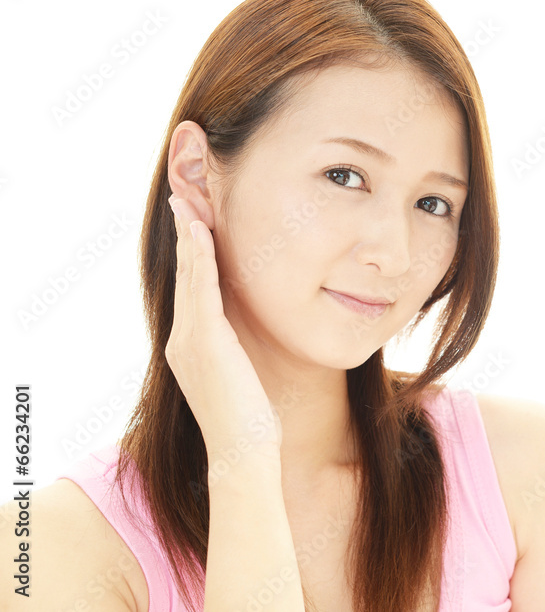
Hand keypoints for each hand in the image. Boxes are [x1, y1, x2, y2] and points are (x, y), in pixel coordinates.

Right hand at [165, 194, 281, 458]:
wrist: (245, 453)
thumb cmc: (253, 422)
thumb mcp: (244, 377)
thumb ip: (240, 351)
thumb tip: (253, 336)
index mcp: (192, 347)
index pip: (193, 289)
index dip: (193, 254)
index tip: (196, 222)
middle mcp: (182, 340)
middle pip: (185, 276)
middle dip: (186, 237)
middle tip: (184, 199)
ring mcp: (189, 340)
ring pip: (189, 276)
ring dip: (189, 237)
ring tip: (188, 203)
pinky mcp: (203, 342)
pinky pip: (200, 289)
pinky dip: (200, 258)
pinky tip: (202, 232)